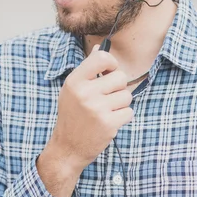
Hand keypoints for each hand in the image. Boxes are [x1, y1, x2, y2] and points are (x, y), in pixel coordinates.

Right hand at [50, 45, 132, 171]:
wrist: (68, 148)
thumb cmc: (72, 116)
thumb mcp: (72, 90)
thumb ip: (88, 69)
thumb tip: (99, 48)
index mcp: (75, 81)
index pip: (102, 58)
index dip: (112, 64)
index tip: (109, 72)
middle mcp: (85, 93)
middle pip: (120, 78)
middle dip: (118, 88)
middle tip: (106, 98)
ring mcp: (97, 109)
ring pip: (127, 96)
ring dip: (120, 104)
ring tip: (106, 112)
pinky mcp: (108, 124)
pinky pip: (129, 112)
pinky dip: (123, 117)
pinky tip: (109, 122)